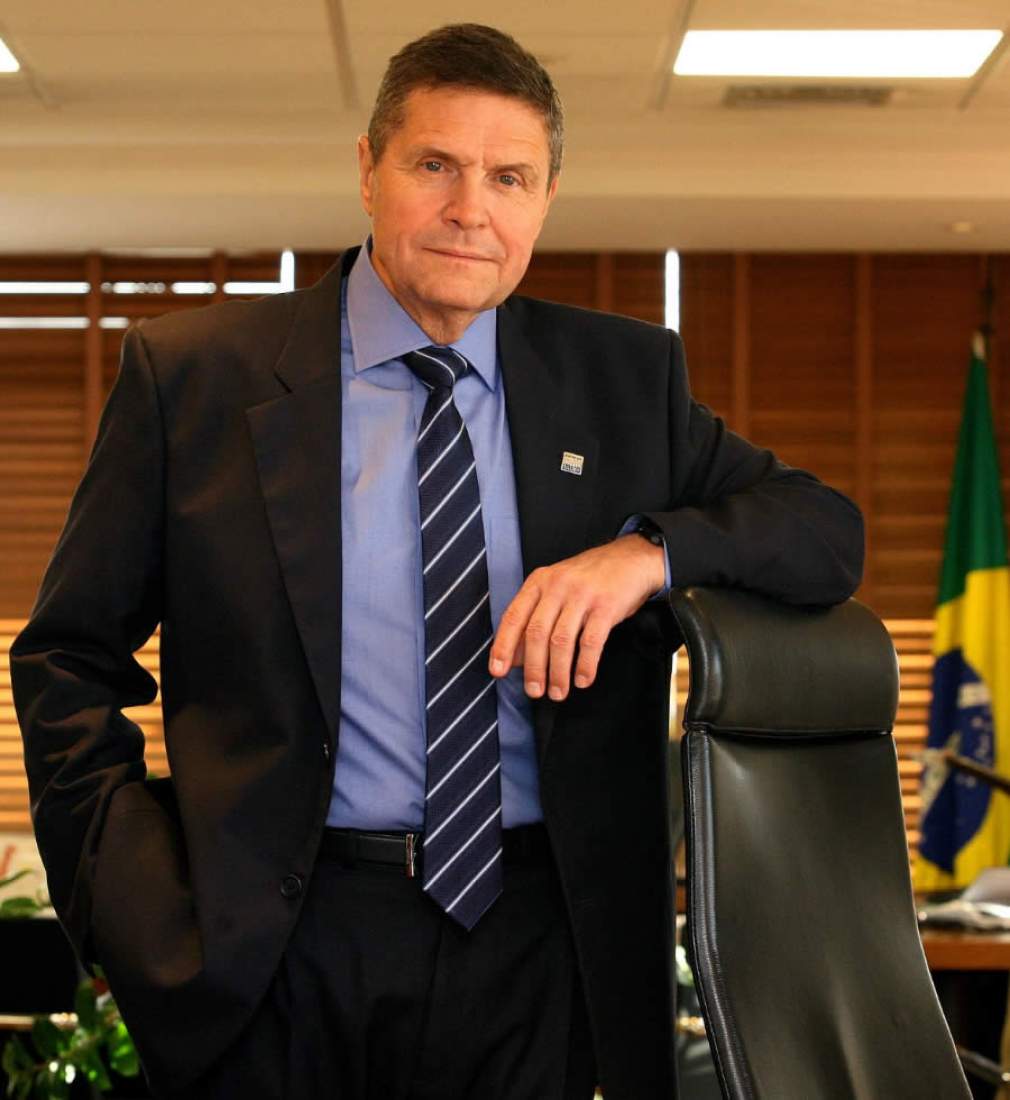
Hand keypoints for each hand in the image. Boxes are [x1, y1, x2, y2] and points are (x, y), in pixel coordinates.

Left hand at [488, 534, 665, 700]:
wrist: (632, 559)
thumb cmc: (590, 579)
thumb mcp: (557, 590)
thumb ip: (534, 618)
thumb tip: (514, 657)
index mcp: (539, 582)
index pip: (513, 616)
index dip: (503, 646)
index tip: (497, 671)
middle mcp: (557, 586)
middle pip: (536, 633)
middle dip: (533, 667)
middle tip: (534, 691)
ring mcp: (582, 595)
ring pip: (561, 641)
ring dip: (558, 672)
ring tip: (558, 692)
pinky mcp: (606, 606)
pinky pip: (591, 642)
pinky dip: (585, 665)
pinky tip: (583, 679)